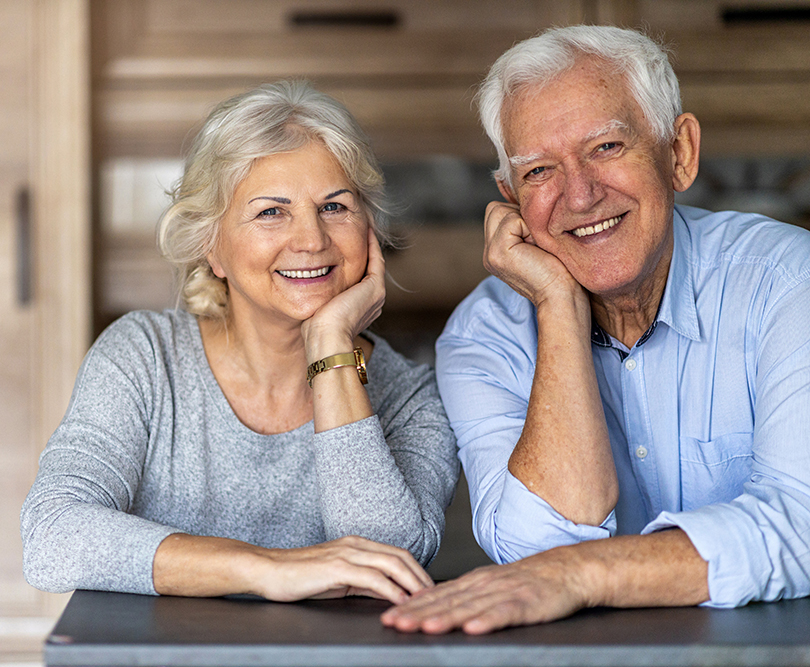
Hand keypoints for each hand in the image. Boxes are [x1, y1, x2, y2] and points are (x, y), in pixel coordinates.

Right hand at [154, 533, 431, 604]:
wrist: (266, 570)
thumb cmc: (299, 576)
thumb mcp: (338, 578)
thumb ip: (362, 582)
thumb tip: (389, 594)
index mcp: (357, 544)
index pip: (398, 553)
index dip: (417, 570)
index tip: (430, 589)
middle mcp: (356, 544)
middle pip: (401, 556)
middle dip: (422, 577)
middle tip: (437, 597)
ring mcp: (347, 553)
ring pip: (392, 564)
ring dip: (413, 583)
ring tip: (426, 600)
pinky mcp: (337, 567)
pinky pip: (373, 578)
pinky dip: (391, 590)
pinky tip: (400, 602)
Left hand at [301, 227, 384, 361]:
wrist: (326, 340)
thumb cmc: (314, 332)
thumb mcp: (314, 310)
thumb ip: (315, 297)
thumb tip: (299, 285)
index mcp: (360, 308)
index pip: (357, 278)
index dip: (349, 260)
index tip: (338, 244)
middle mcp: (371, 300)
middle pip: (367, 267)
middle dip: (359, 248)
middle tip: (351, 227)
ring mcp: (375, 293)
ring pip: (373, 261)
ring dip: (367, 242)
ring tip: (359, 223)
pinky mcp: (375, 287)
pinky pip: (376, 257)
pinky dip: (371, 242)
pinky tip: (363, 226)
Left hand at [380, 550, 587, 634]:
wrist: (565, 570)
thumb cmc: (527, 581)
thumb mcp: (490, 585)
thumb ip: (463, 596)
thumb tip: (432, 608)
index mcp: (473, 582)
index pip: (436, 595)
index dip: (411, 606)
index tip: (389, 616)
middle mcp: (484, 585)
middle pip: (446, 602)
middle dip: (417, 613)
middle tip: (394, 623)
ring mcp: (504, 593)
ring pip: (469, 607)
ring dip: (445, 618)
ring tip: (424, 627)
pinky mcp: (526, 603)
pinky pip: (504, 613)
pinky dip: (487, 620)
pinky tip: (473, 628)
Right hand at [483, 201, 583, 308]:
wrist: (563, 297)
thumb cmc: (561, 271)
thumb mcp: (539, 241)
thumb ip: (525, 224)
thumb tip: (525, 197)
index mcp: (496, 250)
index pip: (499, 211)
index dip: (521, 216)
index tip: (538, 240)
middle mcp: (488, 252)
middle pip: (496, 208)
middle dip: (520, 216)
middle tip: (537, 242)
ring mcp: (490, 253)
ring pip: (500, 210)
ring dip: (524, 221)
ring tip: (537, 245)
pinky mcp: (497, 253)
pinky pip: (511, 219)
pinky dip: (529, 228)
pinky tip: (537, 249)